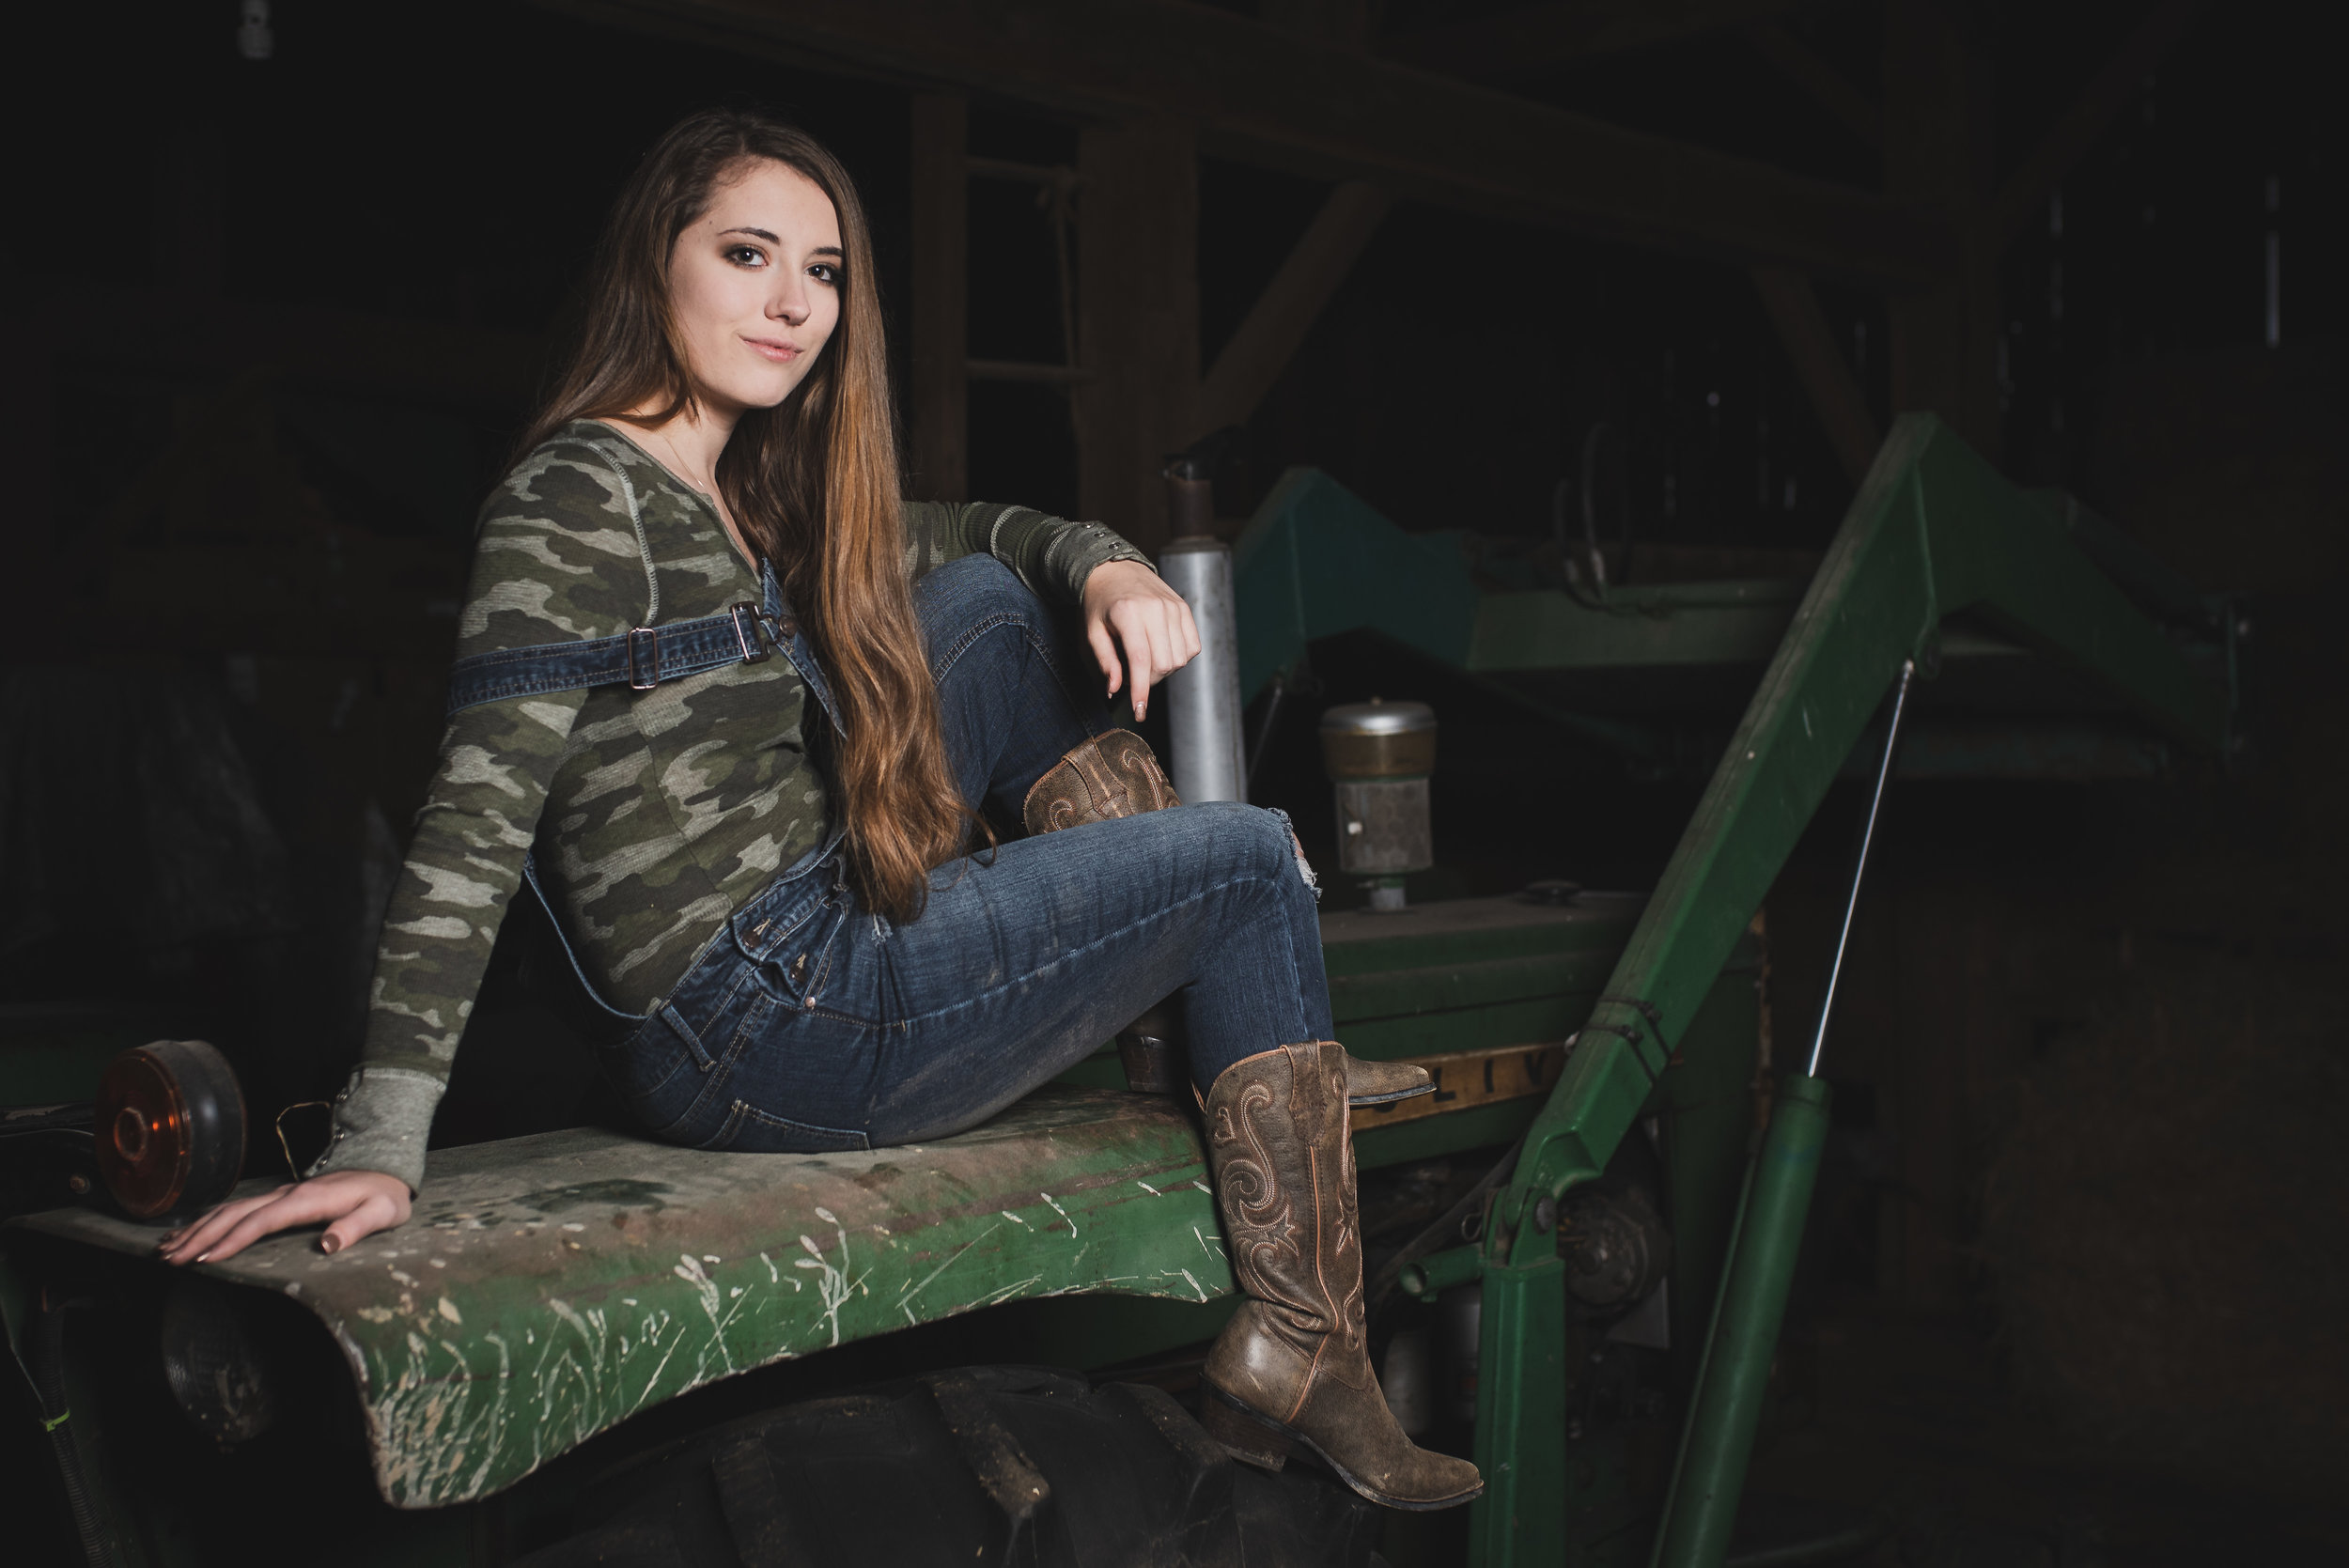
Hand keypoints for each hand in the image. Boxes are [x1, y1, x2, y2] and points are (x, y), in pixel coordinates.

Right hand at [157, 1170, 411, 1264]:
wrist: (385, 1170)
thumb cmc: (385, 1197)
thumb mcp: (382, 1213)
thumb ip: (357, 1227)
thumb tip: (327, 1244)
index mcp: (308, 1200)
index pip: (263, 1220)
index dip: (234, 1238)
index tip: (207, 1258)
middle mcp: (287, 1194)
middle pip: (235, 1214)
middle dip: (201, 1235)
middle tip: (171, 1260)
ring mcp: (280, 1194)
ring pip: (229, 1209)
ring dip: (197, 1228)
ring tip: (167, 1250)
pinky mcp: (278, 1198)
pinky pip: (237, 1209)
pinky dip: (209, 1220)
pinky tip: (189, 1233)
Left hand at [1082, 560, 1200, 722]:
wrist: (1115, 569)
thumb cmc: (1100, 604)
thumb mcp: (1091, 632)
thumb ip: (1104, 661)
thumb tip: (1115, 690)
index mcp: (1127, 613)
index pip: (1141, 660)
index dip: (1141, 690)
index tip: (1139, 711)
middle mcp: (1154, 608)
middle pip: (1164, 664)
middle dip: (1149, 681)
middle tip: (1133, 676)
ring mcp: (1173, 607)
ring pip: (1180, 659)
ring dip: (1164, 670)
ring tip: (1146, 660)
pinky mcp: (1185, 608)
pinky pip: (1193, 647)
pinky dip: (1179, 658)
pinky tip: (1162, 651)